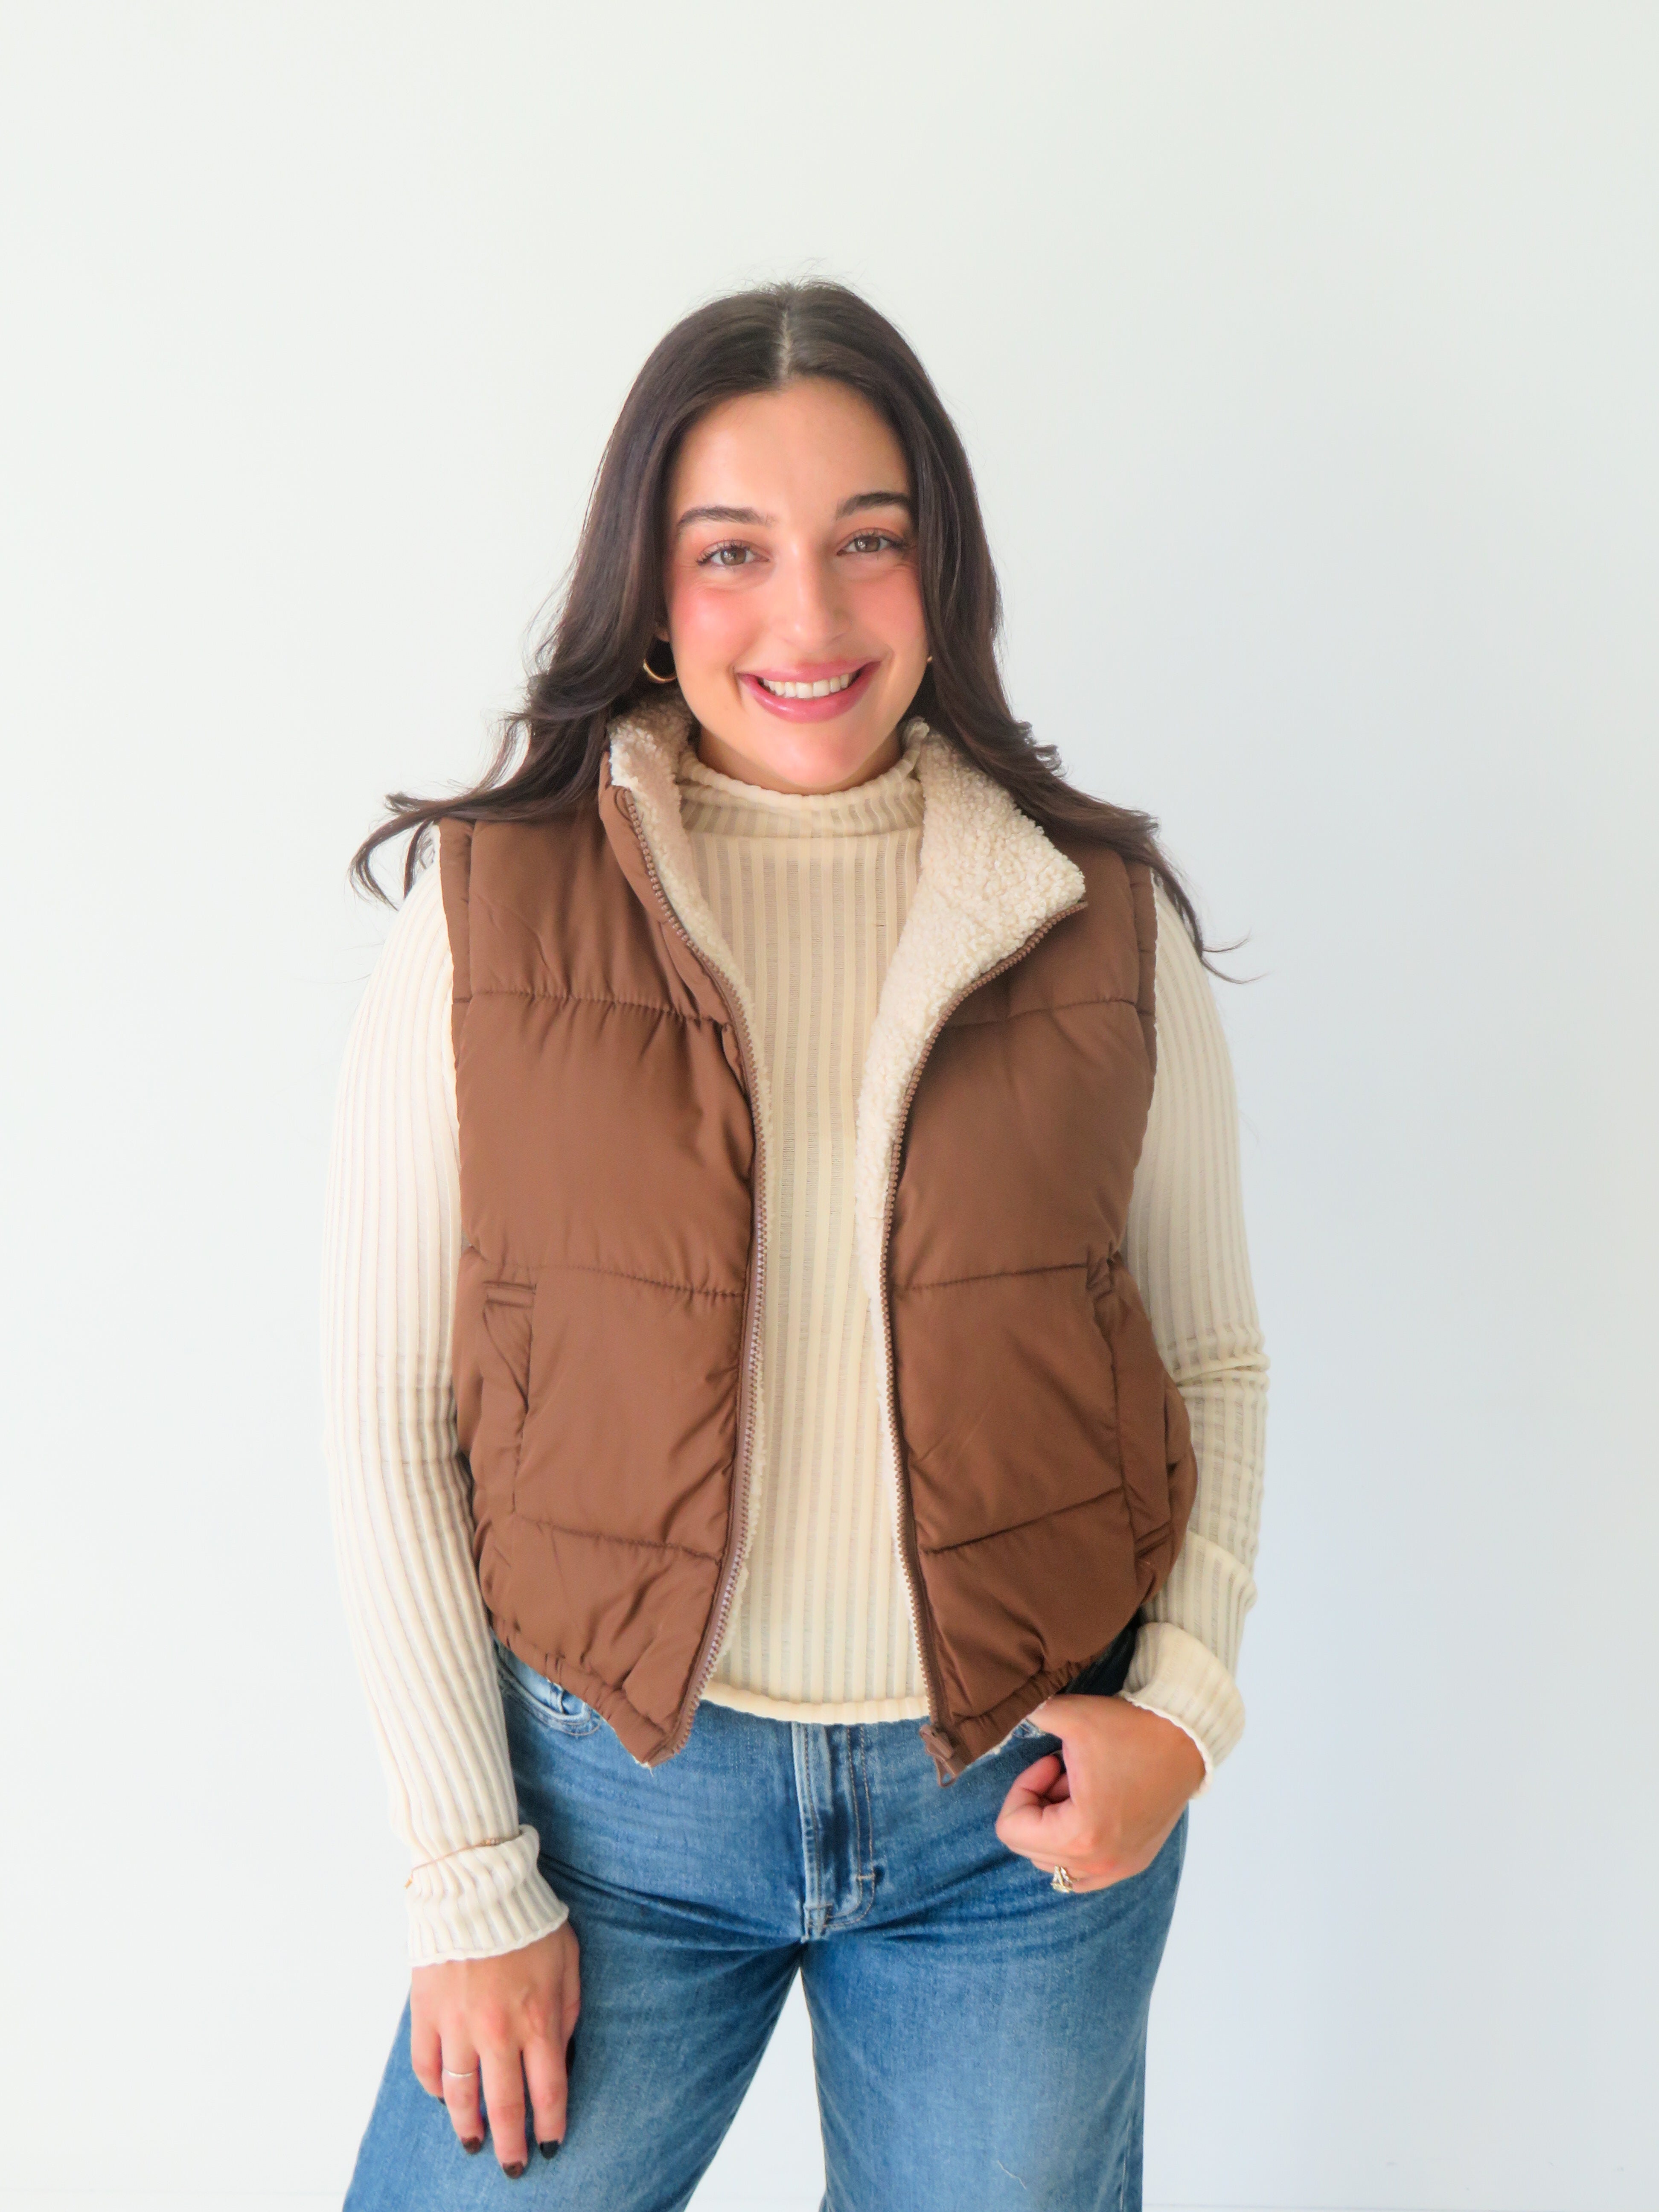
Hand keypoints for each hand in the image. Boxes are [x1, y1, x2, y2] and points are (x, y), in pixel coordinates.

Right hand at [410, 1922, 580, 2174]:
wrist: (476, 1885)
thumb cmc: (529, 1919)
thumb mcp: (568, 1959)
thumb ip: (568, 2009)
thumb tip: (563, 2052)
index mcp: (538, 2018)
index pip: (548, 2090)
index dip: (550, 2125)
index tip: (551, 2145)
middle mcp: (497, 2031)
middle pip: (505, 2105)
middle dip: (510, 2144)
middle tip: (511, 2167)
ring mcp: (457, 2025)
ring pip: (461, 2096)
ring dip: (468, 2126)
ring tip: (474, 2143)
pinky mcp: (426, 2013)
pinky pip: (427, 2066)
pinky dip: (435, 2087)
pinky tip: (444, 2096)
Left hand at [995, 1696, 1204, 1892]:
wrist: (1187, 1739)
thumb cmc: (1131, 1730)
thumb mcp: (1071, 1716)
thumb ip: (1027, 1715)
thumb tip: (999, 1716)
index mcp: (1081, 1836)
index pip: (1011, 1830)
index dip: (1022, 1789)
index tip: (1050, 1762)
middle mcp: (1099, 1864)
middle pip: (1030, 1848)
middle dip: (1038, 1807)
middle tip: (1065, 1773)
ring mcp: (1118, 1869)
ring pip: (1054, 1863)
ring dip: (1055, 1826)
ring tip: (1080, 1789)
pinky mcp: (1133, 1863)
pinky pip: (1083, 1873)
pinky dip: (1075, 1845)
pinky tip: (1092, 1807)